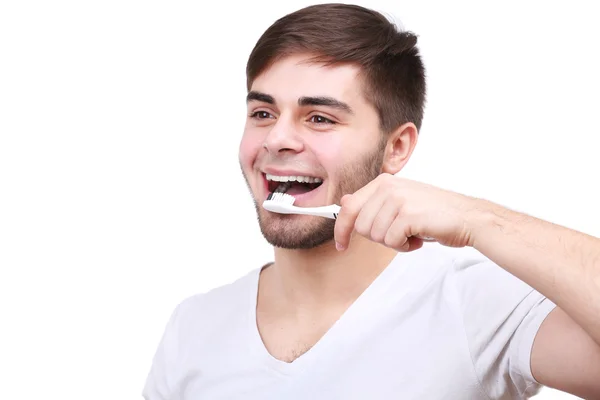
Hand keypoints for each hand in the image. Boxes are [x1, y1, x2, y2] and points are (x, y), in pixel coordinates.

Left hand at [333, 173, 480, 251]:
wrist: (468, 217)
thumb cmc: (434, 213)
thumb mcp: (400, 201)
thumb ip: (374, 202)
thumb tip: (344, 203)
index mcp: (383, 182)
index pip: (349, 206)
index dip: (341, 228)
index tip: (341, 243)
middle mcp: (388, 187)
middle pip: (360, 226)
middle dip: (378, 237)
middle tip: (399, 233)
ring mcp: (398, 200)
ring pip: (375, 236)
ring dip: (394, 242)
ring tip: (412, 234)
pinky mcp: (408, 215)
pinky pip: (391, 241)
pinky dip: (404, 247)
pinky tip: (418, 238)